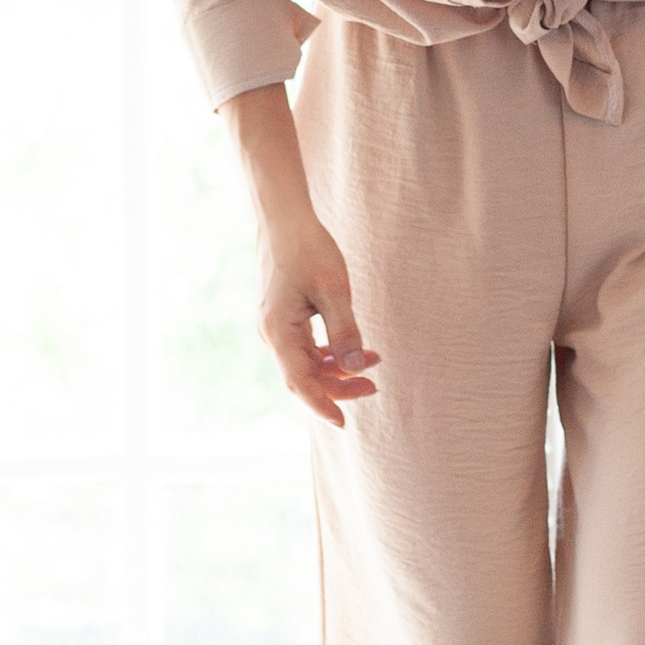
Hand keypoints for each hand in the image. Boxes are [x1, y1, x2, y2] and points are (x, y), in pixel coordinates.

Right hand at [259, 216, 378, 426]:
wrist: (284, 220)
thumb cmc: (309, 250)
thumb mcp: (334, 290)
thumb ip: (345, 331)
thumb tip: (354, 367)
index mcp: (279, 331)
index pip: (300, 382)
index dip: (322, 405)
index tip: (343, 423)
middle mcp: (271, 334)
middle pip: (304, 376)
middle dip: (338, 385)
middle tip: (373, 385)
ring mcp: (275, 327)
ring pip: (306, 362)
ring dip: (337, 367)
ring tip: (372, 360)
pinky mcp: (283, 318)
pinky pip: (305, 347)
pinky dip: (330, 352)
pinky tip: (354, 347)